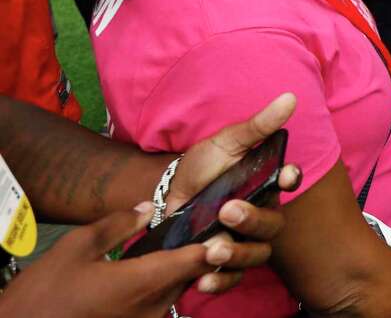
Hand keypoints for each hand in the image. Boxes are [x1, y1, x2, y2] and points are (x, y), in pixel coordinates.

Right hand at [0, 205, 233, 317]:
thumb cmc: (45, 292)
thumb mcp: (76, 248)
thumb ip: (118, 224)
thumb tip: (148, 208)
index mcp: (143, 282)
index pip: (196, 260)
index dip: (211, 241)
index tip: (219, 224)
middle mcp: (153, 308)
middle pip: (192, 277)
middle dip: (200, 256)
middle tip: (205, 230)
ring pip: (177, 294)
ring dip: (182, 274)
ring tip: (179, 249)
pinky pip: (160, 308)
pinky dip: (163, 291)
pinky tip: (151, 275)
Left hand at [166, 92, 301, 295]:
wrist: (167, 197)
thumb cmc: (202, 167)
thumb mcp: (226, 142)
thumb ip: (258, 126)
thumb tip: (290, 97)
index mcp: (264, 183)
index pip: (288, 182)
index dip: (291, 180)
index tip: (285, 174)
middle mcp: (260, 214)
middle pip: (272, 225)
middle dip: (253, 219)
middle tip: (227, 210)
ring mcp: (243, 240)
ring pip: (256, 254)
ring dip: (237, 253)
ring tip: (212, 248)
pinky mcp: (223, 264)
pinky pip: (231, 279)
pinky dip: (220, 281)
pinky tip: (203, 277)